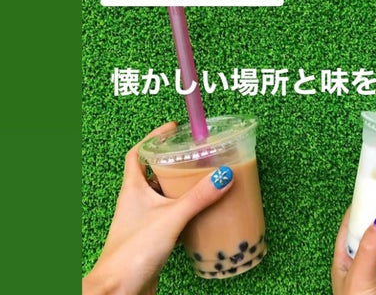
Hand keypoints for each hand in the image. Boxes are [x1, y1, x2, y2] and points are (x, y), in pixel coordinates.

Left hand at [82, 122, 233, 294]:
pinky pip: (169, 215)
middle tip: (195, 154)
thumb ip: (198, 196)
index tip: (172, 129)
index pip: (137, 153)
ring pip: (162, 194)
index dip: (153, 138)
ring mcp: (143, 219)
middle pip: (153, 172)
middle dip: (173, 161)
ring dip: (180, 186)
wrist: (119, 290)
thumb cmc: (132, 252)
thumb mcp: (171, 217)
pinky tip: (200, 213)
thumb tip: (223, 175)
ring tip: (202, 179)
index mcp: (132, 189)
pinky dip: (184, 210)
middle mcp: (135, 201)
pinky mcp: (152, 236)